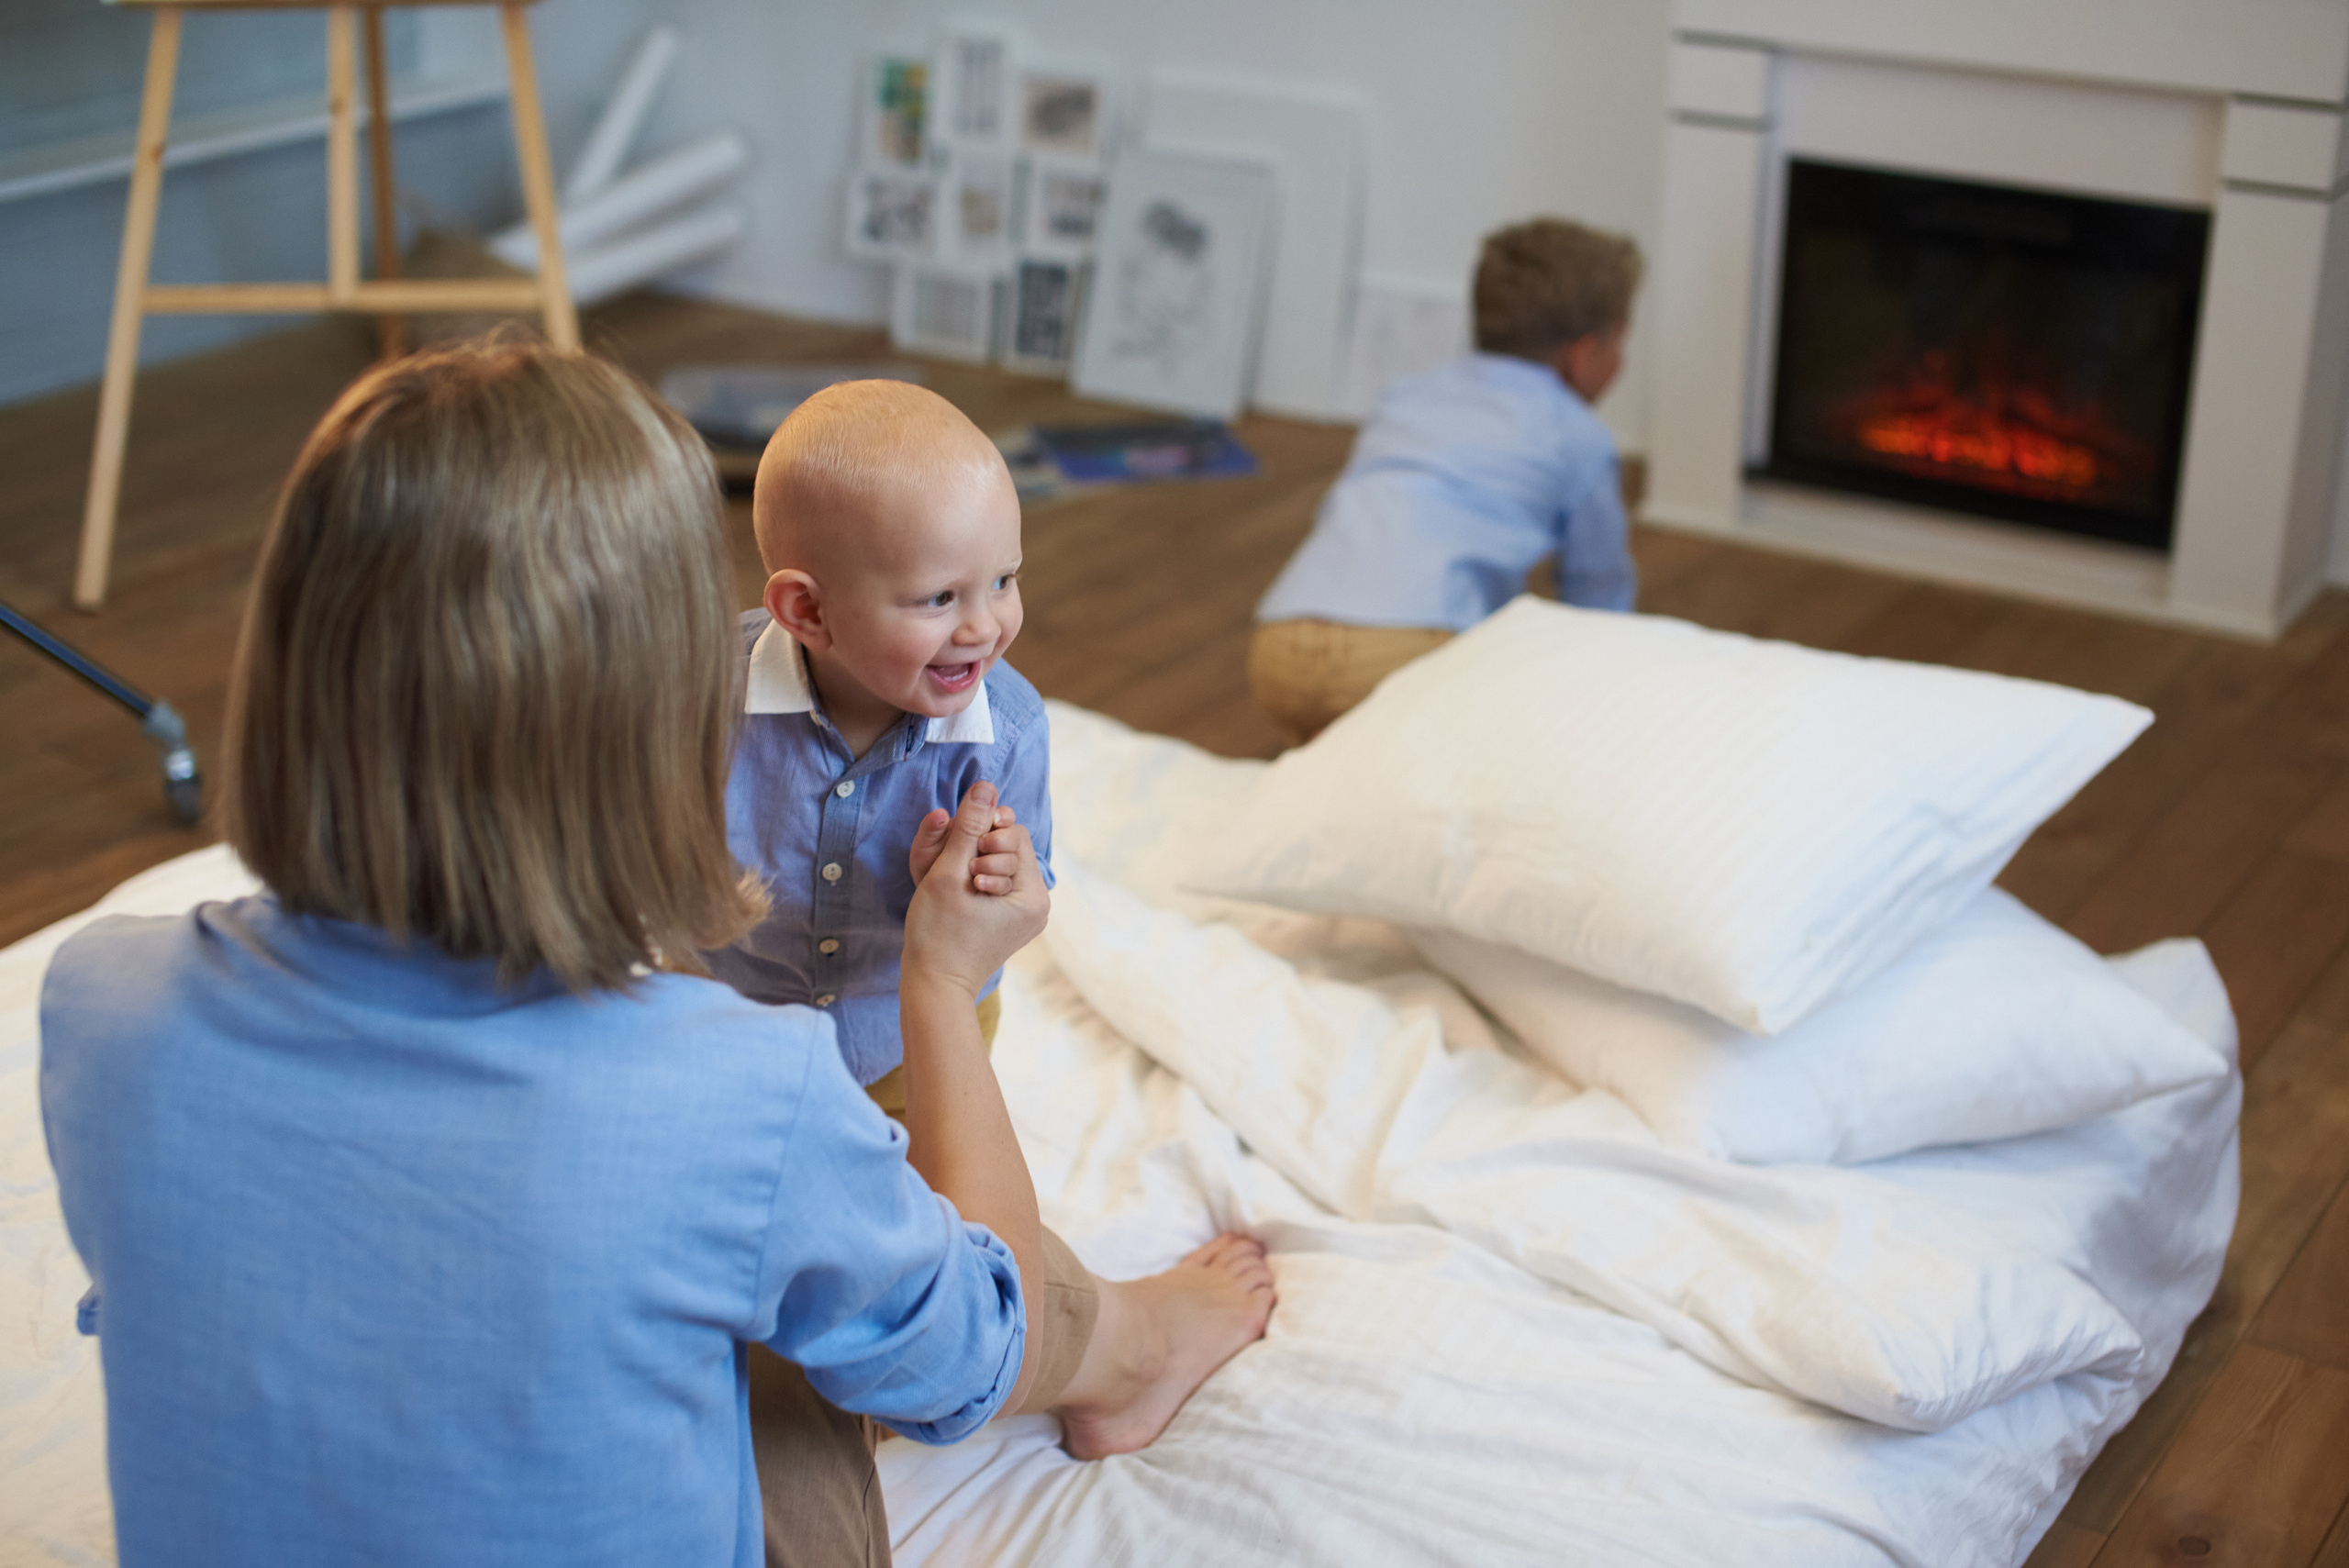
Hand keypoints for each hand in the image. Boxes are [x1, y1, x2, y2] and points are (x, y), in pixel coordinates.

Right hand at [903, 781, 1049, 998]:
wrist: (933, 987)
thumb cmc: (938, 934)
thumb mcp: (949, 874)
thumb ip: (968, 827)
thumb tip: (986, 786)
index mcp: (1033, 895)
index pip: (1015, 834)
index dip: (986, 836)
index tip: (965, 861)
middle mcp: (1037, 904)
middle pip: (1010, 847)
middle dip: (979, 849)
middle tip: (958, 872)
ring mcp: (1024, 914)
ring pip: (999, 862)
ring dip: (973, 861)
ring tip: (956, 884)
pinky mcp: (1009, 920)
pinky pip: (995, 881)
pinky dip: (974, 877)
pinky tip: (958, 892)